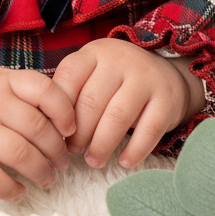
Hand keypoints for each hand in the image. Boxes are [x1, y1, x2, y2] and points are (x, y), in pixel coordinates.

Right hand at [0, 67, 75, 201]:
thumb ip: (26, 92)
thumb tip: (67, 116)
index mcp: (3, 81)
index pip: (44, 90)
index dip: (65, 112)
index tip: (70, 130)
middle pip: (38, 129)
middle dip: (57, 151)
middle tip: (61, 163)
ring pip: (22, 156)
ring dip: (41, 172)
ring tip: (46, 179)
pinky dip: (13, 190)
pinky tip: (20, 190)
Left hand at [52, 38, 204, 169]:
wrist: (167, 74)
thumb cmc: (117, 80)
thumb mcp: (92, 74)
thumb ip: (71, 92)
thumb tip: (47, 128)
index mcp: (95, 53)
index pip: (68, 79)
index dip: (58, 110)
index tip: (55, 132)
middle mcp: (120, 61)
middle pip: (91, 102)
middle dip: (79, 133)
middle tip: (72, 151)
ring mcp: (146, 78)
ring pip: (117, 117)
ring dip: (101, 145)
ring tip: (93, 161)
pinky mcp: (167, 100)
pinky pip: (148, 130)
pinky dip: (134, 150)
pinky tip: (124, 162)